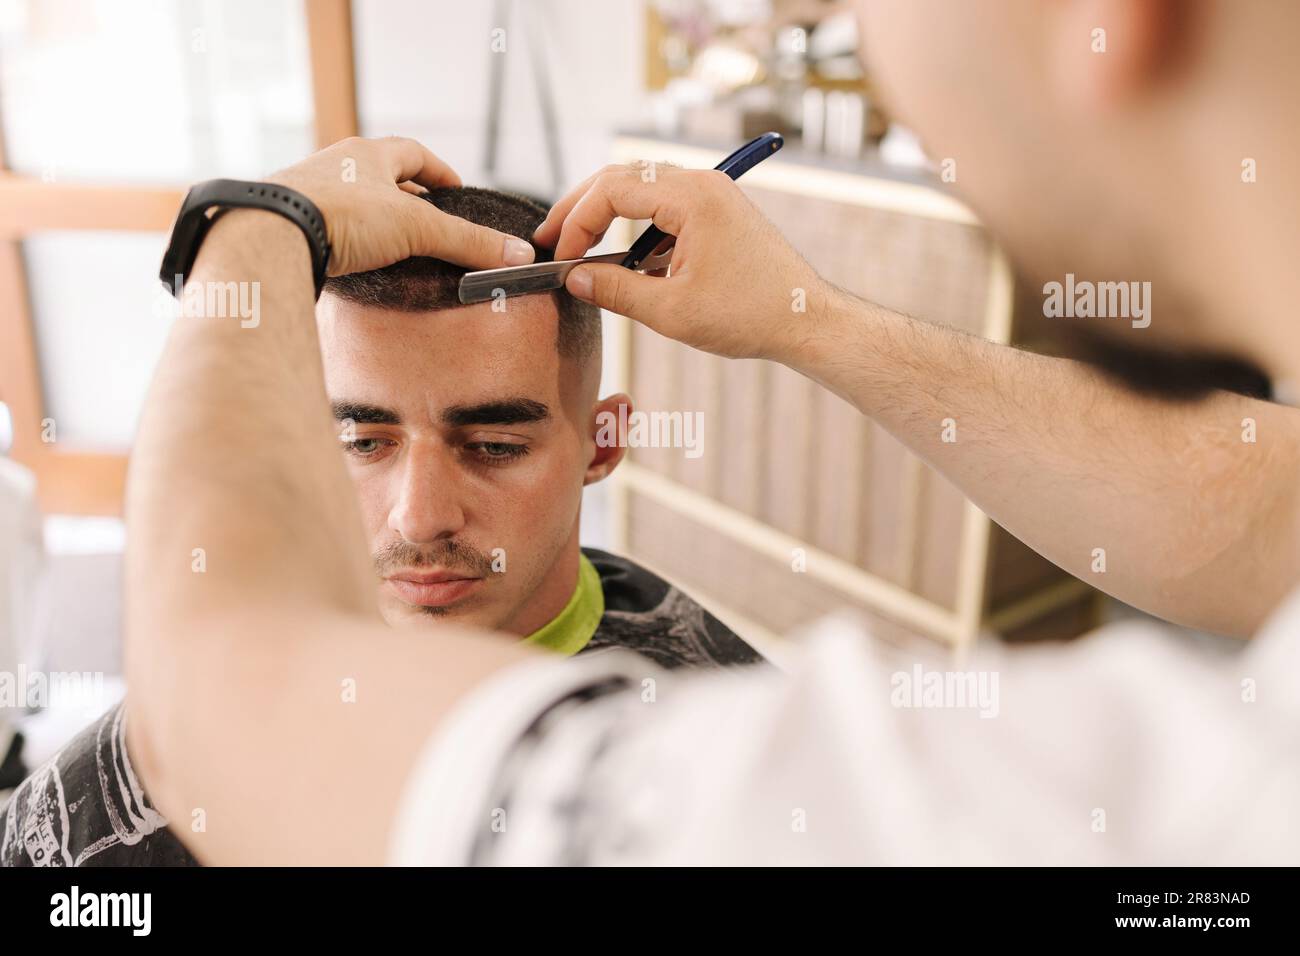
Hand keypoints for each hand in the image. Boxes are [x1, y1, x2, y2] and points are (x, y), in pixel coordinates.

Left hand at [267, 136, 535, 275]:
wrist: (270, 234)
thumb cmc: (341, 217)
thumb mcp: (417, 227)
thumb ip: (468, 242)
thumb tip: (519, 254)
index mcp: (366, 155)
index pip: (412, 153)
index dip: (438, 172)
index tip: (456, 190)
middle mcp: (334, 167)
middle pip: (380, 177)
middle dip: (407, 197)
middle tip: (430, 222)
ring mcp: (307, 194)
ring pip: (350, 202)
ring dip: (374, 220)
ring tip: (395, 245)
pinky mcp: (289, 224)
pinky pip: (326, 228)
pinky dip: (346, 241)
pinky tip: (354, 262)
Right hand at [533, 163, 830, 361]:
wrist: (805, 319)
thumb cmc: (750, 315)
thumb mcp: (671, 311)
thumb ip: (616, 292)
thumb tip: (574, 279)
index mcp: (691, 197)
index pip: (612, 190)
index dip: (576, 222)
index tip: (561, 257)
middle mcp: (701, 184)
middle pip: (621, 179)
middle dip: (581, 209)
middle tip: (551, 240)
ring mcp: (711, 195)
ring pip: (640, 189)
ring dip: (606, 216)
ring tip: (579, 248)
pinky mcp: (717, 213)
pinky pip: (664, 207)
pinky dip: (636, 228)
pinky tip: (623, 262)